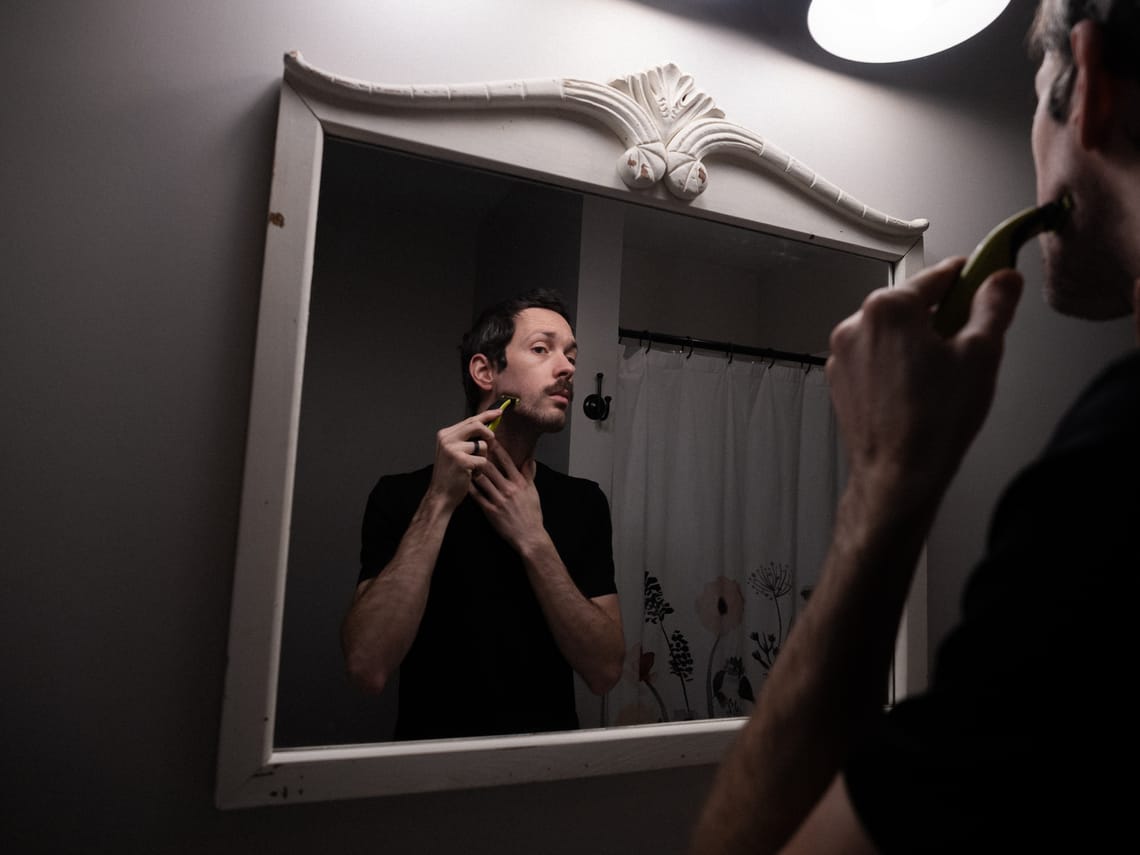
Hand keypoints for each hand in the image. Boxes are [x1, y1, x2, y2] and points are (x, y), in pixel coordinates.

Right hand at [426, 409, 500, 510]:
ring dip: (483, 457)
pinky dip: (480, 469)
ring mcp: (453, 449)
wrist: (441, 495)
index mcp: (445, 434)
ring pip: (482, 444)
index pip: (470, 420)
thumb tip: (487, 426)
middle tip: (491, 443)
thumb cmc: (451, 475)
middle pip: (477, 426)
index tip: (499, 412)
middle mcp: (447, 438)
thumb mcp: (454, 452)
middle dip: (489, 434)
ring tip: (473, 467)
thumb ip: (466, 438)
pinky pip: (482, 459)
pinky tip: (471, 475)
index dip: (487, 415)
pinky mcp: (461, 460)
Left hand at [469, 445, 545, 552]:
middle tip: (470, 446)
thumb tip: (529, 458)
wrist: (529, 536)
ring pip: (481, 480)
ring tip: (464, 461)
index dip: (496, 448)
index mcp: (519, 483)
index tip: (488, 438)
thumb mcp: (533, 491)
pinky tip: (463, 480)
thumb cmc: (532, 514)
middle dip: (480, 456)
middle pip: (491, 467)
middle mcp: (509, 489)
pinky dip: (470, 487)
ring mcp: (499, 500)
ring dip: (472, 470)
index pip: (507, 460)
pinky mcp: (490, 511)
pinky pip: (477, 496)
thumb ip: (529, 474)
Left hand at [826, 256, 1022, 508]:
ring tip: (942, 376)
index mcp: (888, 309)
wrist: (898, 475)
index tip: (984, 276)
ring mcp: (843, 355)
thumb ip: (994, 307)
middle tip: (969, 342)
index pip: (936, 276)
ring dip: (917, 342)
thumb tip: (1002, 280)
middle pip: (910, 305)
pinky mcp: (840, 380)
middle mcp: (856, 325)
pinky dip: (896, 364)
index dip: (968, 276)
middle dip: (941, 317)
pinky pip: (875, 358)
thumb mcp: (981, 354)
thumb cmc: (933, 423)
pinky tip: (918, 391)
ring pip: (891, 333)